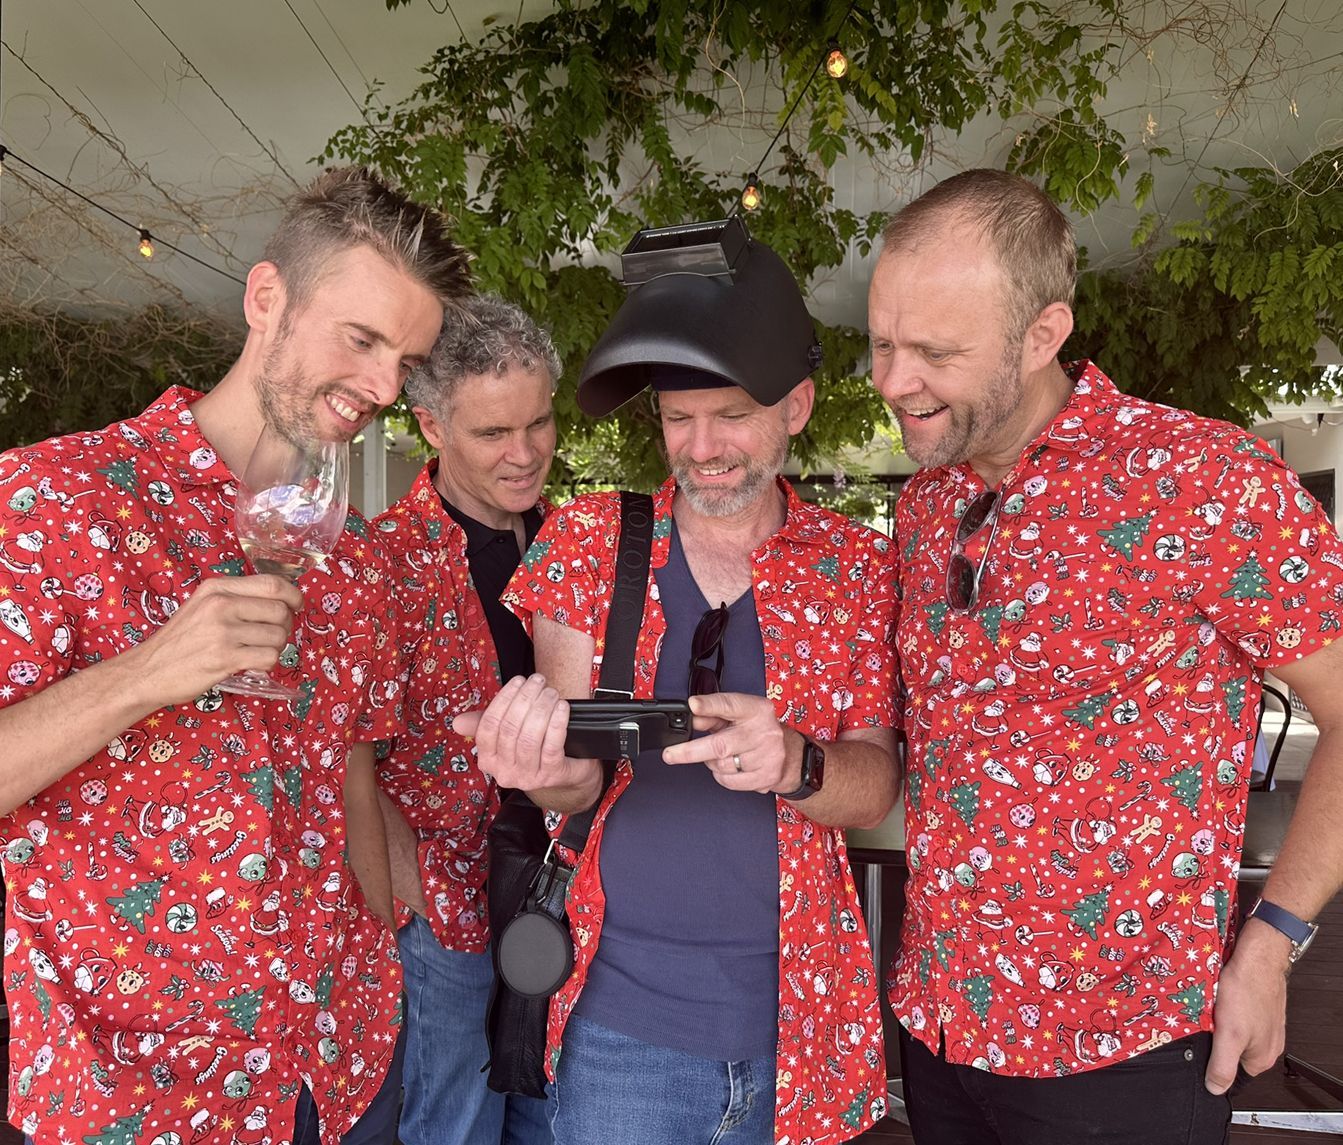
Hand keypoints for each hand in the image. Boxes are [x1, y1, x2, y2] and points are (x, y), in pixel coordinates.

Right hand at [130, 575, 302, 705]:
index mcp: (217, 588)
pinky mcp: (224, 658)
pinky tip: (252, 664)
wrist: (146, 671)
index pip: (272, 584)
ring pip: (278, 636)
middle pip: (280, 611)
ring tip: (257, 651)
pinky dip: (267, 664)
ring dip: (275, 648)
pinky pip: (269, 658)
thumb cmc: (180, 640)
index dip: (293, 595)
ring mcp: (222, 632)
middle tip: (272, 637)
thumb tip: (282, 600)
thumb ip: (237, 598)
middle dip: (285, 626)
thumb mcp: (202, 606)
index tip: (296, 606)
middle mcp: (220, 605)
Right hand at [453, 674, 596, 792]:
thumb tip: (457, 722)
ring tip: (550, 692)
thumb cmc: (534, 748)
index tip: (518, 681)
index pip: (488, 726)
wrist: (565, 772)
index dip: (503, 699)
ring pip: (530, 737)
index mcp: (488, 760)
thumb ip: (484, 723)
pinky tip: (561, 707)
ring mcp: (528, 777)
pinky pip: (551, 746)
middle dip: (525, 699)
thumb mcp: (507, 735)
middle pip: (510, 729)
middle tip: (538, 681)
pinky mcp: (551, 776)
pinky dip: (557, 723)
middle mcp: (504, 772)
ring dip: (541, 708)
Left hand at [662, 691, 801, 793]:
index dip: (709, 705)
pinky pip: (730, 782)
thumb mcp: (738, 715)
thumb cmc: (757, 729)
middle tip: (670, 755)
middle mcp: (765, 732)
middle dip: (690, 751)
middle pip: (720, 744)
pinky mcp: (767, 777)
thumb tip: (691, 715)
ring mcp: (768, 756)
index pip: (730, 705)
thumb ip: (713, 714)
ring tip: (721, 755)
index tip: (692, 705)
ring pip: (721, 766)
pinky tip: (730, 767)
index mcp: (757, 709)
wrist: (790, 753)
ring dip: (711, 763)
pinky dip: (722, 776)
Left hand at [1205, 920, 1291, 1093]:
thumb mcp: (1230, 1034)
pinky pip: (1233, 1013)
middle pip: (1229, 1051)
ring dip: (1215, 1021)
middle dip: (1211, 1039)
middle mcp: (1265, 1044)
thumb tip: (1215, 1089)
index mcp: (1261, 1058)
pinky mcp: (1254, 1006)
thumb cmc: (1247, 990)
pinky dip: (1221, 1007)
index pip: (1230, 1074)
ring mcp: (1261, 1024)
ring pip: (1229, 1030)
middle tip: (1199, 1024)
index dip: (1210, 1063)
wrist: (1258, 954)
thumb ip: (1222, 1065)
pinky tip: (1214, 997)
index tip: (1196, 1051)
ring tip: (1206, 1008)